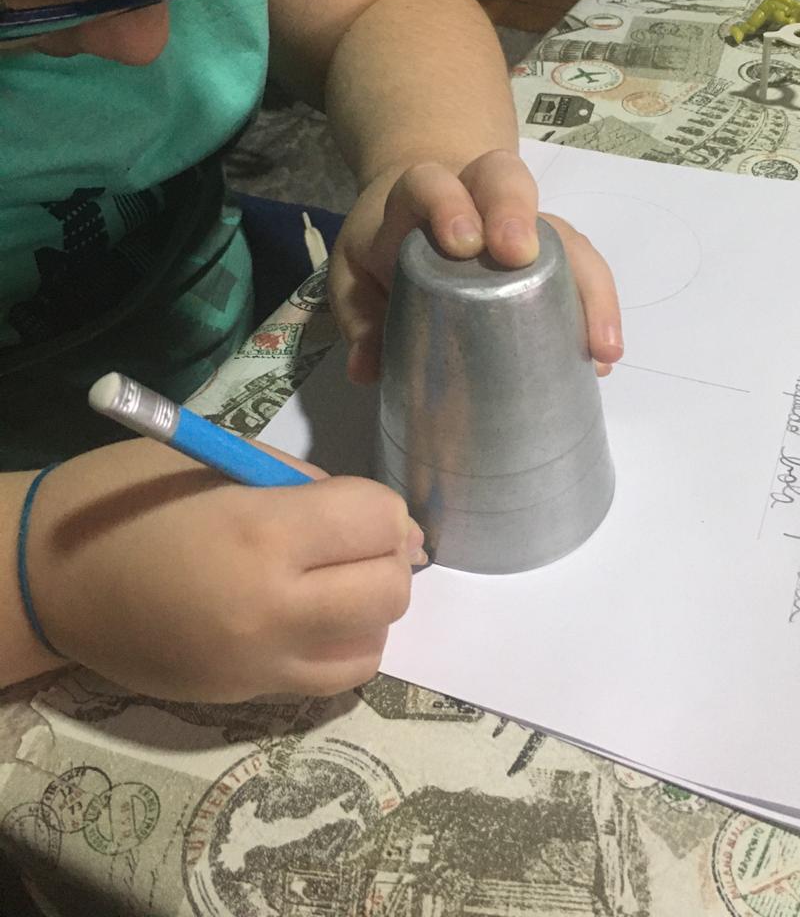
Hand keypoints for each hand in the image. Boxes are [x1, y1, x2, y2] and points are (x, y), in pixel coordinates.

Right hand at [26, 438, 423, 700]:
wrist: (48, 580)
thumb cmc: (126, 498)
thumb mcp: (219, 459)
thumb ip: (303, 486)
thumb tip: (375, 519)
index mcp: (259, 534)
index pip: (378, 523)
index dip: (381, 508)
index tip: (357, 504)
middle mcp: (270, 611)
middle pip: (389, 592)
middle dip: (387, 558)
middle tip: (356, 539)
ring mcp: (257, 667)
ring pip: (373, 648)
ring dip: (370, 609)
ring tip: (334, 580)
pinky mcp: (242, 701)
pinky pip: (328, 681)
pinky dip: (340, 647)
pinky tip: (310, 616)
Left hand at [330, 148, 623, 383]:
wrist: (423, 204)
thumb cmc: (386, 241)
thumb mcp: (355, 272)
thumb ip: (359, 314)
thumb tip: (369, 370)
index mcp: (423, 194)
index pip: (433, 182)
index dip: (449, 204)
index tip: (462, 243)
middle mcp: (480, 195)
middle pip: (507, 181)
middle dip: (517, 215)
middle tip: (522, 257)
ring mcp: (525, 221)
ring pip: (562, 230)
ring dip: (586, 281)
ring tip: (599, 344)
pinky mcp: (554, 251)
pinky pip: (583, 267)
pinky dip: (597, 308)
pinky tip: (602, 356)